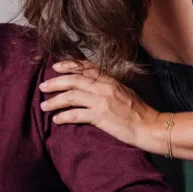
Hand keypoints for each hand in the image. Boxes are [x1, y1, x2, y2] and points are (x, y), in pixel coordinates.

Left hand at [39, 60, 162, 150]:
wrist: (150, 126)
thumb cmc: (139, 112)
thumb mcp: (124, 92)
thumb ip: (108, 87)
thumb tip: (92, 86)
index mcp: (110, 80)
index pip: (86, 68)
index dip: (69, 65)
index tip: (56, 67)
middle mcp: (104, 87)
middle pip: (73, 80)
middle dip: (55, 83)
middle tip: (42, 87)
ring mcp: (101, 101)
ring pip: (71, 96)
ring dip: (55, 101)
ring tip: (44, 107)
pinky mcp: (100, 116)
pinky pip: (76, 114)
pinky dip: (63, 116)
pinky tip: (56, 120)